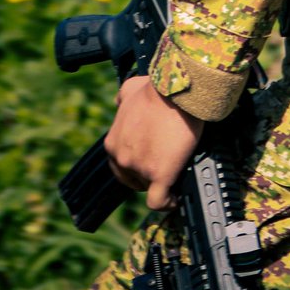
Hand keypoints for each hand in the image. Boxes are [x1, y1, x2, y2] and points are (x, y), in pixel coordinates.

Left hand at [104, 75, 203, 209]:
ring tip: (172, 177)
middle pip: (131, 179)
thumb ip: (122, 99)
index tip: (149, 158)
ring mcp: (140, 168)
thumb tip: (119, 102)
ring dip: (157, 184)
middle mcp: (122, 158)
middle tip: (162, 165)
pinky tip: (174, 198)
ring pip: (146, 188)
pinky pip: (159, 201)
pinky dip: (167, 203)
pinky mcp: (160, 175)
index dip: (136, 162)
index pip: (120, 163)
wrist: (177, 89)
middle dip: (145, 175)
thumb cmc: (157, 87)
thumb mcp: (130, 88)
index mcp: (112, 142)